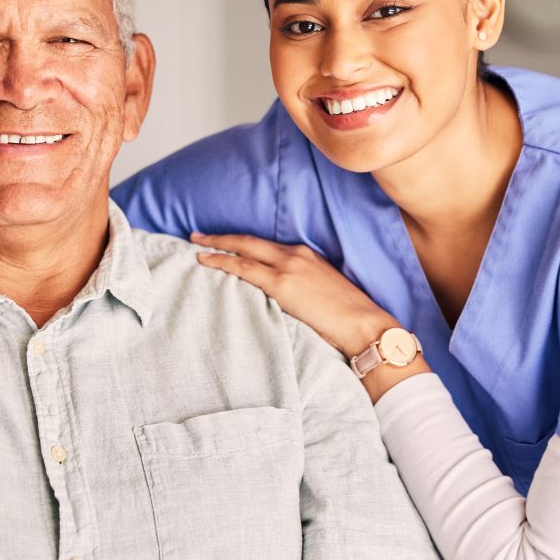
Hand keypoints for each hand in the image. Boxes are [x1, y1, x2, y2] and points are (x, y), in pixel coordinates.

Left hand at [191, 232, 398, 358]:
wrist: (363, 323)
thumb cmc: (347, 315)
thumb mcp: (322, 290)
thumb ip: (300, 286)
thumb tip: (281, 295)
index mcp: (306, 255)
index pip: (265, 245)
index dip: (242, 243)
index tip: (224, 242)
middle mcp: (295, 254)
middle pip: (249, 241)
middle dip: (221, 238)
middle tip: (196, 236)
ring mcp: (288, 266)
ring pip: (243, 251)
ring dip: (217, 249)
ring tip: (196, 249)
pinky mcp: (282, 283)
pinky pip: (244, 269)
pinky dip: (223, 263)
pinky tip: (207, 263)